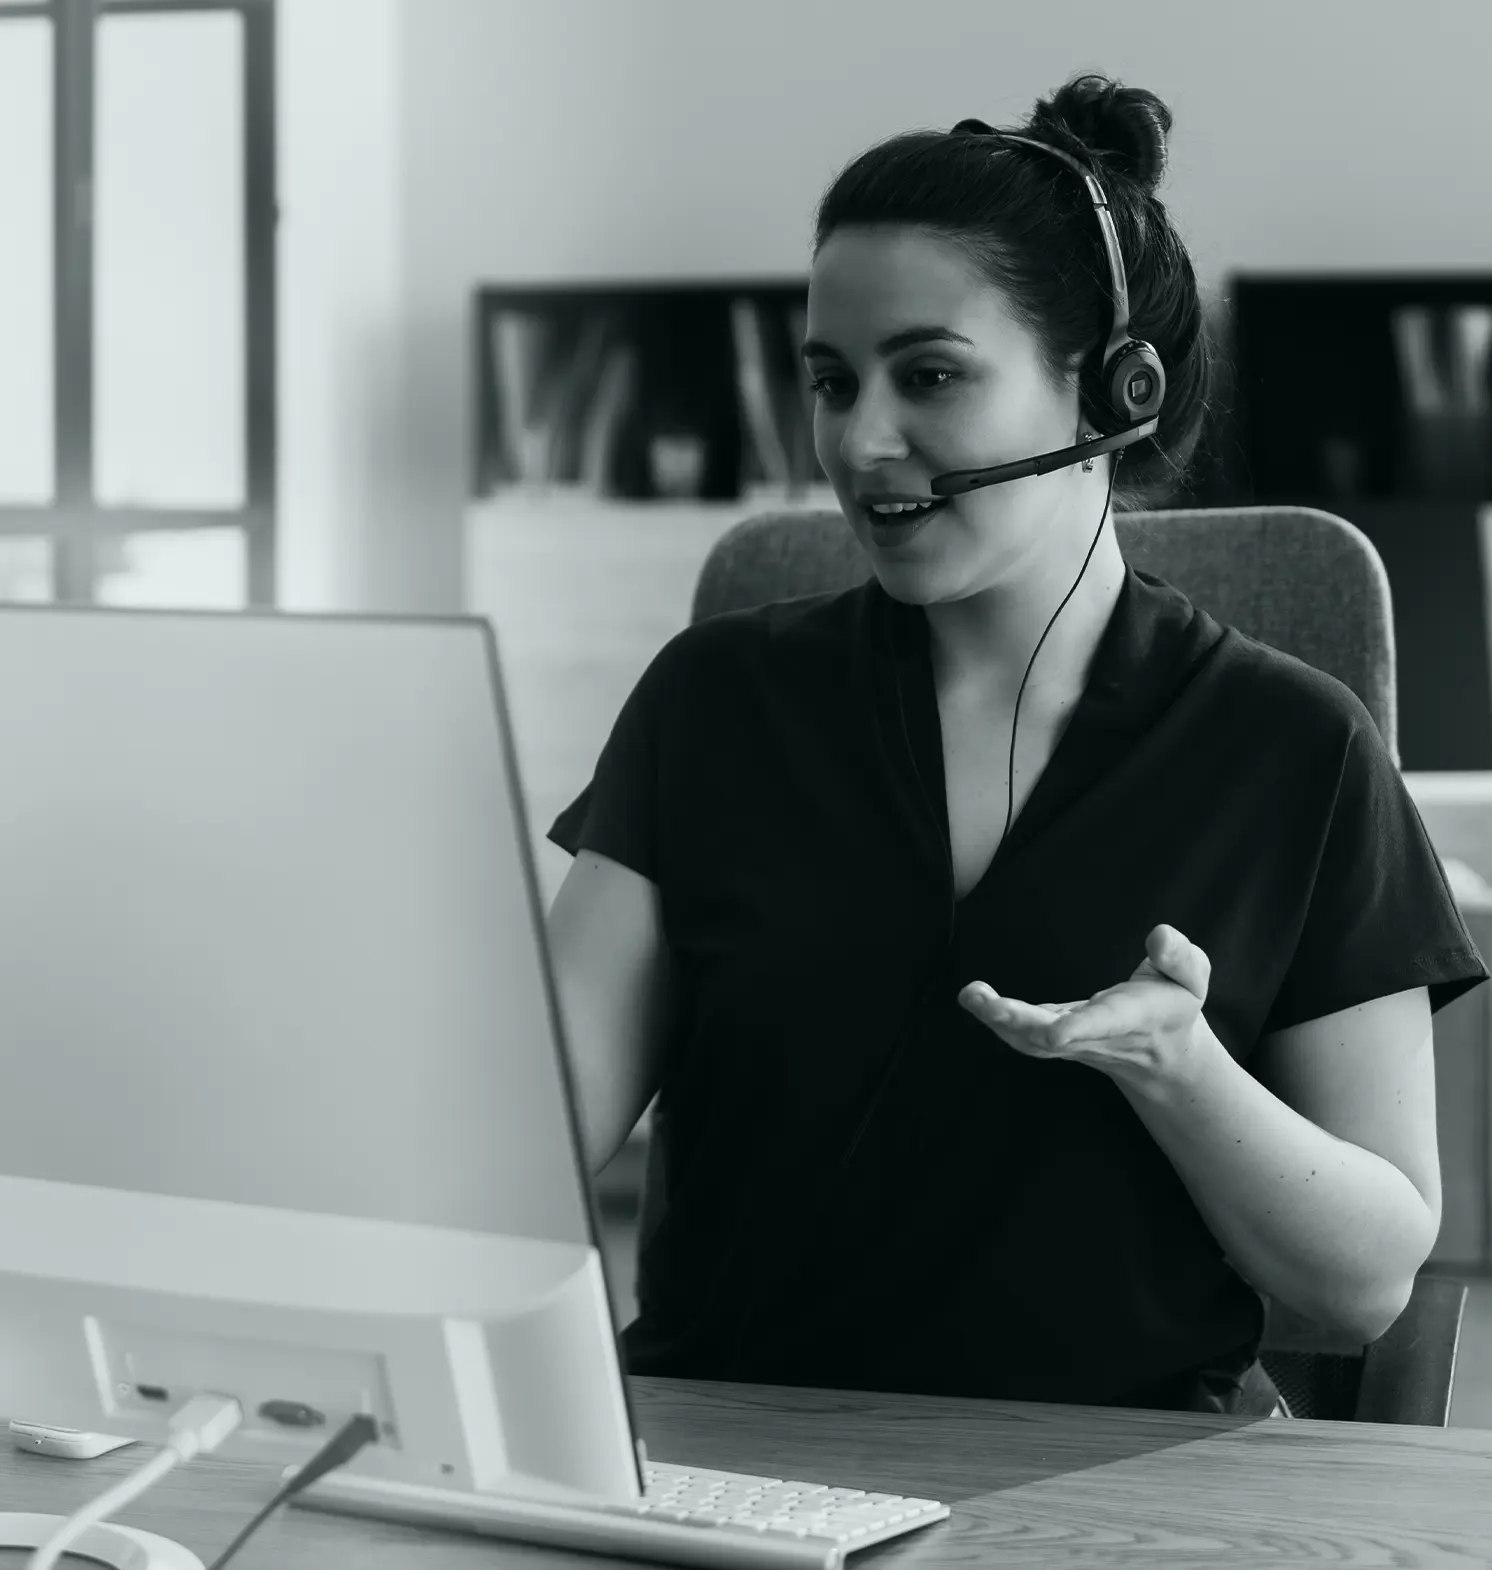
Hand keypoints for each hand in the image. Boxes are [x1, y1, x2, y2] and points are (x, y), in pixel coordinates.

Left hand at [958, 924, 1212, 1086]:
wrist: (1161, 1054)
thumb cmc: (1174, 1004)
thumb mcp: (1193, 977)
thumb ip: (1180, 957)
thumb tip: (1160, 935)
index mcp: (1132, 1017)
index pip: (1105, 1023)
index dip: (1080, 1028)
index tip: (1055, 1030)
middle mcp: (1096, 1034)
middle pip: (1053, 1038)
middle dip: (1020, 1023)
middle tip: (987, 1003)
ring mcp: (1071, 1041)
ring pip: (1031, 1042)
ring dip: (998, 1022)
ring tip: (971, 996)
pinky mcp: (1054, 1038)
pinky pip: (1024, 1037)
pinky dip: (998, 1021)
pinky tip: (976, 999)